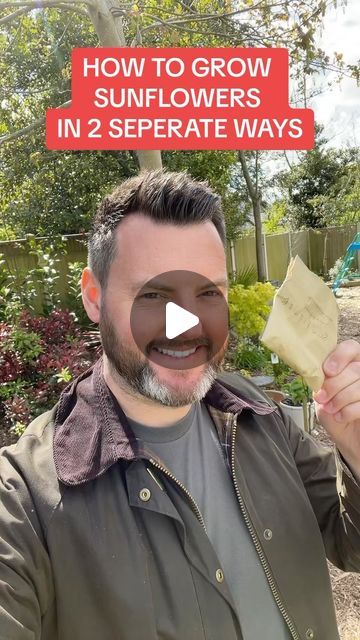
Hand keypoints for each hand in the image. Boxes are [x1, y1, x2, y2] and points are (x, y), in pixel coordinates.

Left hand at [313, 340, 359, 476]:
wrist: (347, 439)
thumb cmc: (334, 412)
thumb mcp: (322, 395)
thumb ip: (321, 381)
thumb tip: (319, 372)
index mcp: (350, 363)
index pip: (350, 348)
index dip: (339, 356)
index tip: (327, 371)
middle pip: (355, 368)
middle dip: (334, 384)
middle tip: (321, 397)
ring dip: (341, 399)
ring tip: (330, 409)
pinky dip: (349, 411)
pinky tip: (341, 417)